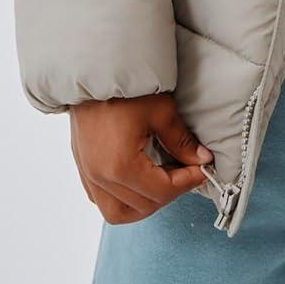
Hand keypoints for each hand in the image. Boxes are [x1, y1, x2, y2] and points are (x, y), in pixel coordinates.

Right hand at [69, 92, 213, 223]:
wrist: (92, 70)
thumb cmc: (126, 87)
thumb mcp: (161, 110)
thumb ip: (181, 141)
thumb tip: (201, 159)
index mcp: (120, 166)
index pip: (161, 191)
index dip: (187, 182)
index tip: (202, 169)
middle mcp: (100, 178)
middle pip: (141, 207)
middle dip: (169, 194)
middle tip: (186, 173)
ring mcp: (87, 175)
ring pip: (117, 213)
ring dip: (144, 204)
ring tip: (163, 181)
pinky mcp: (82, 168)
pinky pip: (101, 199)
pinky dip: (123, 198)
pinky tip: (139, 180)